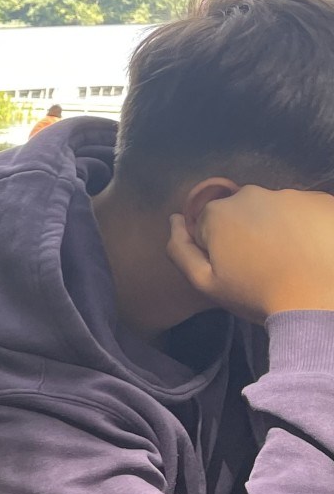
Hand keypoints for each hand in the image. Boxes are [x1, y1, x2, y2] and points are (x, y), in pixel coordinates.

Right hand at [169, 185, 333, 322]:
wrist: (318, 300)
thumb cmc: (255, 294)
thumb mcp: (204, 282)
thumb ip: (180, 249)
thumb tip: (174, 219)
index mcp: (218, 212)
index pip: (209, 224)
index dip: (218, 246)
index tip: (234, 268)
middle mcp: (253, 193)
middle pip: (243, 210)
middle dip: (247, 230)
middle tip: (262, 263)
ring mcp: (292, 195)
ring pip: (276, 209)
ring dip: (278, 227)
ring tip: (290, 256)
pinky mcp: (324, 201)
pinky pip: (307, 210)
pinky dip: (307, 226)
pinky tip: (310, 249)